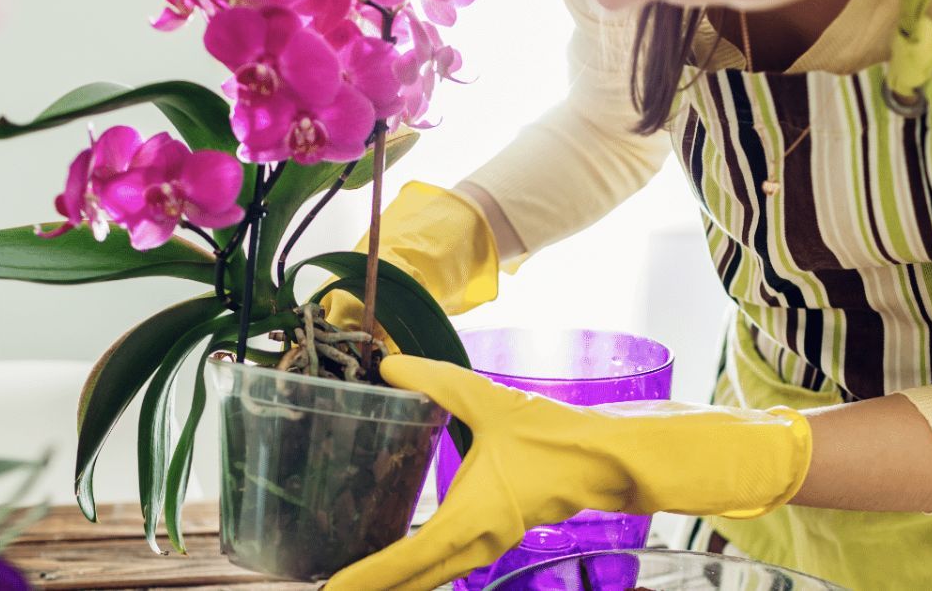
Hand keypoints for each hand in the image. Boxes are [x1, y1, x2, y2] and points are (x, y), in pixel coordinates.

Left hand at [326, 355, 812, 590]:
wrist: (603, 459)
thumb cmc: (550, 435)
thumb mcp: (487, 400)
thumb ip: (435, 381)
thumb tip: (387, 363)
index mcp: (469, 520)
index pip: (406, 560)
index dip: (366, 577)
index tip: (330, 588)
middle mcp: (475, 543)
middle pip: (414, 581)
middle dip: (372, 587)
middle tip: (328, 586)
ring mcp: (486, 545)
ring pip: (431, 577)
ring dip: (396, 581)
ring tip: (355, 577)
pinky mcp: (494, 537)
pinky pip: (446, 566)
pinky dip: (418, 570)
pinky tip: (401, 559)